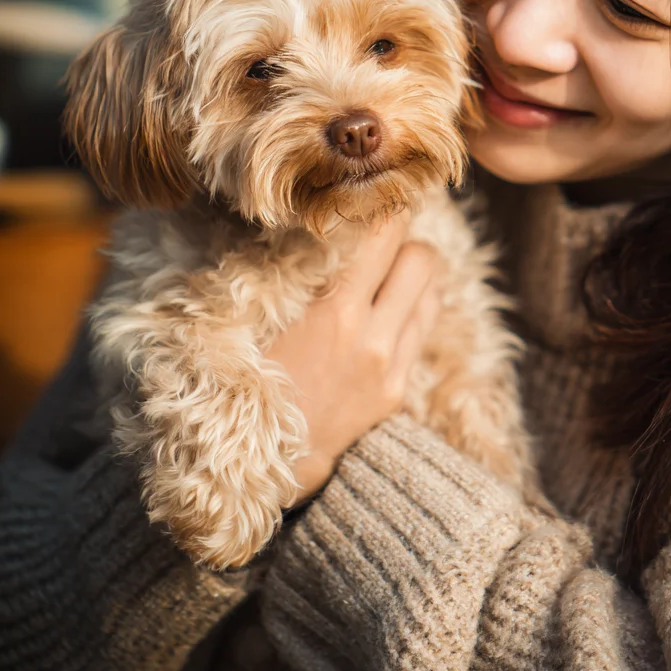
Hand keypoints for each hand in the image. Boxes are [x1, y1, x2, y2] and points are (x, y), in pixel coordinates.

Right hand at [267, 213, 439, 504]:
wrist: (256, 471)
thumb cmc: (238, 381)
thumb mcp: (244, 322)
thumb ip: (270, 271)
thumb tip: (284, 222)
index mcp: (331, 312)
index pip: (383, 234)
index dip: (381, 208)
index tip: (368, 199)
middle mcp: (371, 336)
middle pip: (422, 255)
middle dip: (404, 238)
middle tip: (379, 235)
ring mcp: (390, 365)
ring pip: (432, 288)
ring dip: (413, 271)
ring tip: (384, 268)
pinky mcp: (397, 390)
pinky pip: (425, 325)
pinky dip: (413, 305)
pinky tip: (385, 305)